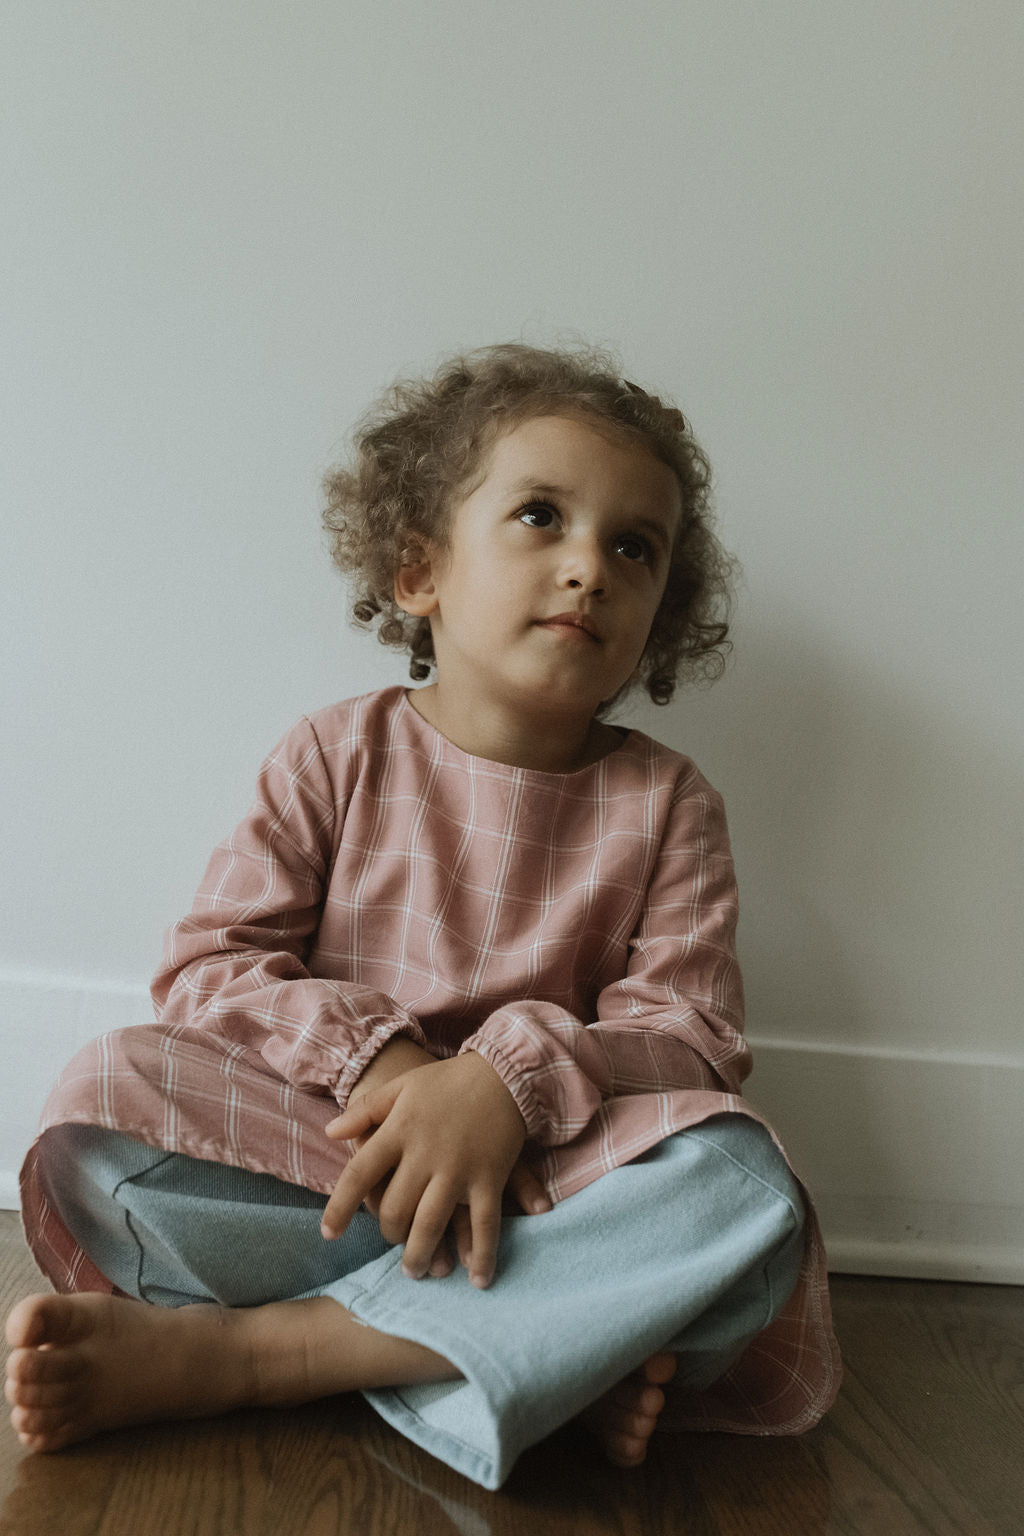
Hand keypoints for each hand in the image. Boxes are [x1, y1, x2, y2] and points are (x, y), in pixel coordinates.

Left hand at [322, 1053, 531, 1287]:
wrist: (505, 1071)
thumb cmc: (448, 1080)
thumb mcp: (401, 1086)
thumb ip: (365, 1111)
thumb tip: (330, 1133)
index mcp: (398, 1130)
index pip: (358, 1175)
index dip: (340, 1207)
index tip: (329, 1234)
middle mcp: (424, 1155)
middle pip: (395, 1209)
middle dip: (390, 1235)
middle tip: (394, 1245)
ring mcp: (458, 1169)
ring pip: (431, 1224)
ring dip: (421, 1255)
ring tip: (417, 1271)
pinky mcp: (490, 1177)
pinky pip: (485, 1224)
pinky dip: (482, 1254)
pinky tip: (477, 1279)